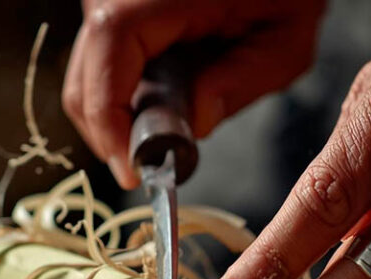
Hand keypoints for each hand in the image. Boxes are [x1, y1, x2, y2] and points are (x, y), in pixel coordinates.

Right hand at [62, 0, 325, 188]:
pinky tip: (159, 102)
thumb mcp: (285, 39)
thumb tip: (195, 122)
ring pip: (87, 75)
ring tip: (166, 130)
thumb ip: (242, 82)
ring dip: (118, 115)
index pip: (106, 60)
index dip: (110, 122)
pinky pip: (99, 63)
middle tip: (153, 165)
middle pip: (85, 79)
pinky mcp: (113, 9)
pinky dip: (121, 93)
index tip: (132, 170)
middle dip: (113, 133)